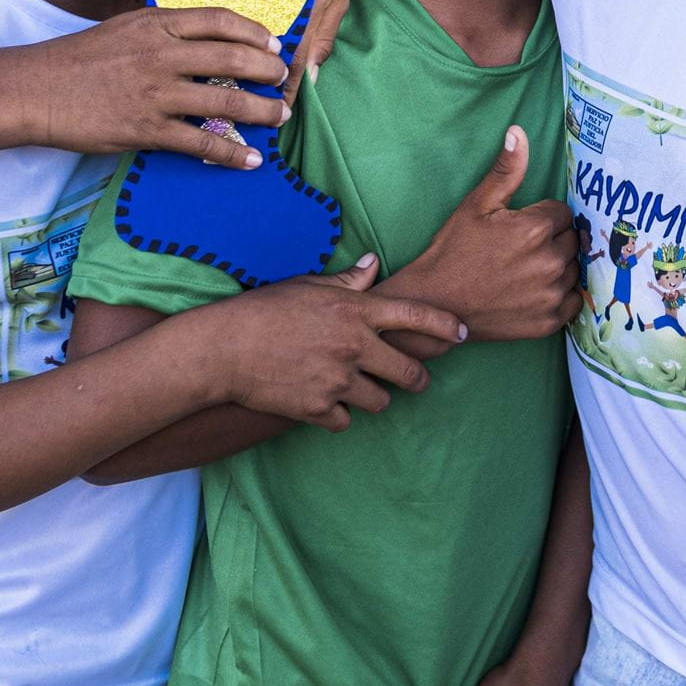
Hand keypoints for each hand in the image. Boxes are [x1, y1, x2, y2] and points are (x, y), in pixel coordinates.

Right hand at [12, 7, 286, 169]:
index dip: (254, 31)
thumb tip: (210, 38)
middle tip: (284, 79)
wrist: (35, 90)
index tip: (273, 42)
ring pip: (226, 101)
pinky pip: (201, 143)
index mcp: (156, 24)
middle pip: (233, 57)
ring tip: (280, 117)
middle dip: (269, 70)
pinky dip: (232, 153)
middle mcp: (161, 55)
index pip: (219, 19)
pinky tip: (251, 160)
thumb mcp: (126, 27)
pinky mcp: (146, 129)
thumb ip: (167, 30)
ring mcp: (155, 93)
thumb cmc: (81, 58)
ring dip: (262, 111)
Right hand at [197, 256, 465, 429]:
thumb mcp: (308, 287)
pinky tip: (322, 402)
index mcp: (356, 311)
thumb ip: (348, 282)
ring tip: (355, 388)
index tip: (463, 334)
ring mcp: (337, 380)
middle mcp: (354, 346)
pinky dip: (337, 415)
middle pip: (409, 373)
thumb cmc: (263, 310)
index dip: (446, 326)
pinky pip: (345, 421)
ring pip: (380, 401)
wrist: (222, 349)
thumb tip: (374, 264)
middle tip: (414, 380)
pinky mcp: (317, 409)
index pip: (416, 316)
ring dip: (373, 397)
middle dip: (416, 379)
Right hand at [382, 127, 580, 339]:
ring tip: (525, 270)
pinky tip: (535, 291)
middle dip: (552, 240)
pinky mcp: (549, 321)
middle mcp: (550, 261)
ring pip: (573, 269)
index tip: (520, 228)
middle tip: (520, 250)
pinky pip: (573, 301)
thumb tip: (518, 133)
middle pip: (571, 240)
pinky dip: (560, 295)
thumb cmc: (453, 251)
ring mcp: (551, 294)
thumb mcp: (476, 205)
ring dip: (557, 267)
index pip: (563, 213)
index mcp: (535, 229)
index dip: (542, 218)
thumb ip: (505, 170)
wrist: (435, 304)